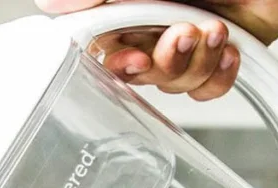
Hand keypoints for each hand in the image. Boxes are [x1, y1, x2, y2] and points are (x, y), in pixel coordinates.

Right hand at [35, 0, 277, 101]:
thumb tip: (49, 4)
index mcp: (129, 6)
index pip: (103, 46)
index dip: (114, 62)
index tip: (129, 59)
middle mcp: (154, 25)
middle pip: (138, 73)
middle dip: (160, 62)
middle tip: (180, 36)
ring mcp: (188, 41)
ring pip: (174, 83)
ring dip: (195, 62)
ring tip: (213, 30)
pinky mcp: (222, 54)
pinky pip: (209, 89)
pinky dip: (219, 76)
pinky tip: (229, 49)